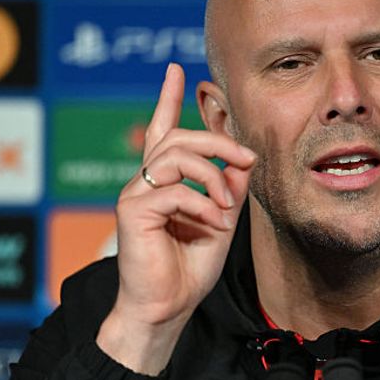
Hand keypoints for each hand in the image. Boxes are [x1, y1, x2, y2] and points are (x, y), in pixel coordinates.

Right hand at [96, 63, 254, 374]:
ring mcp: (134, 194)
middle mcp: (144, 183)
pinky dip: (202, 205)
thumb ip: (229, 190)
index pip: (162, 131)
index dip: (166, 98)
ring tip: (227, 207)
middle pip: (178, 138)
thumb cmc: (188, 271)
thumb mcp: (220, 222)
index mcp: (162, 183)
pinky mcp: (132, 211)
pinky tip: (213, 225)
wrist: (165, 310)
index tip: (175, 69)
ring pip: (177, 157)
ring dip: (212, 176)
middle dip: (218, 141)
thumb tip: (242, 161)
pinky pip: (174, 190)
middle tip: (247, 157)